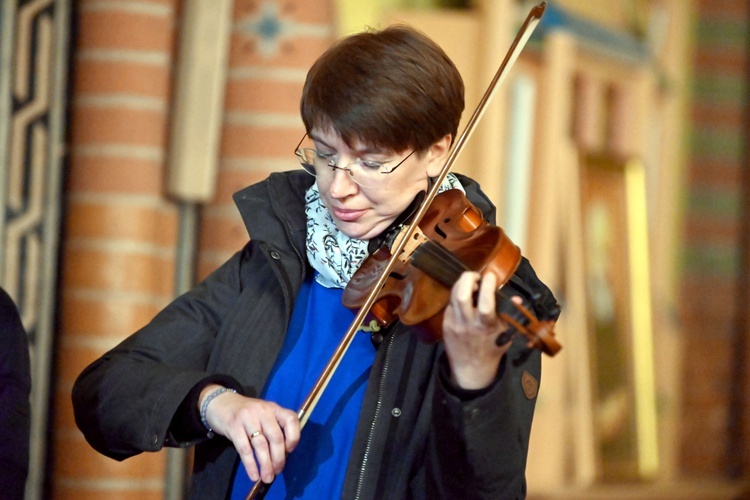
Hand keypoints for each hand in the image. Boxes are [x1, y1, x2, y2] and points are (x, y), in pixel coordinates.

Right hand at [200, 385, 299, 483]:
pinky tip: (254, 475)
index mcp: (274, 408)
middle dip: (278, 458)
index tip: (290, 451)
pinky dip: (250, 465)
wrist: (221, 403)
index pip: (291, 420)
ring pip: (261, 445)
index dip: (294, 437)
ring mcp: (248, 418)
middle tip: (277, 471)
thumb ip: (274, 427)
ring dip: (266, 464)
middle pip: (275, 437)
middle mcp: (263, 411)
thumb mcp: (263, 414)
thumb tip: (283, 455)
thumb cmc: (247, 413)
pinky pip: (245, 449)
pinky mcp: (234, 426)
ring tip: (267, 478)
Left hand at [442, 271, 513, 389]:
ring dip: (462, 284)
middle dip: (468, 279)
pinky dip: (458, 296)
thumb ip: (511, 316)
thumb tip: (517, 299)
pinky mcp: (446, 323)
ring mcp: (454, 323)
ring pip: (453, 296)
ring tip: (472, 283)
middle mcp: (468, 323)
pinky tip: (466, 298)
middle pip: (461, 295)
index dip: (488, 286)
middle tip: (477, 275)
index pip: (486, 303)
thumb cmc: (492, 349)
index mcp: (486, 326)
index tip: (492, 276)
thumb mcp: (506, 334)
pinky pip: (450, 303)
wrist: (470, 368)